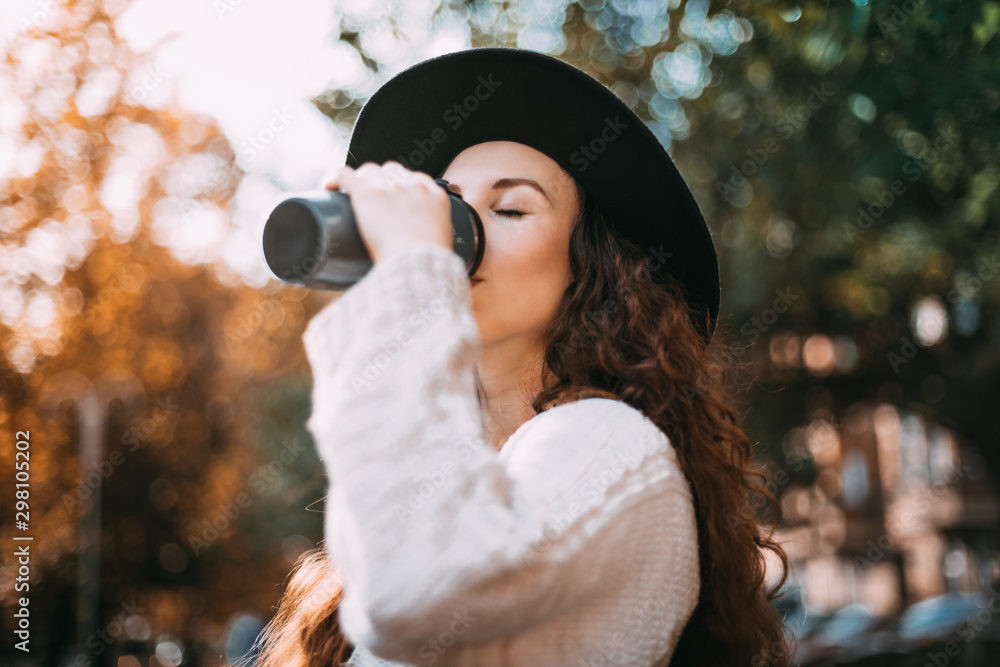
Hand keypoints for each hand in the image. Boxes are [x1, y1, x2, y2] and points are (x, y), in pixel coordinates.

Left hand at [319, 161, 452, 264]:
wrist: (418, 266)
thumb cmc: (429, 264)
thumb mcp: (440, 242)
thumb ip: (431, 234)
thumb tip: (419, 247)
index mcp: (435, 195)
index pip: (414, 178)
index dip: (401, 185)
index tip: (394, 196)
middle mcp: (413, 185)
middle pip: (391, 171)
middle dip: (381, 181)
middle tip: (373, 200)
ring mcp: (389, 187)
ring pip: (369, 171)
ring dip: (360, 180)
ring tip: (350, 193)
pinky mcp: (367, 193)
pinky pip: (345, 176)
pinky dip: (334, 178)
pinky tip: (327, 186)